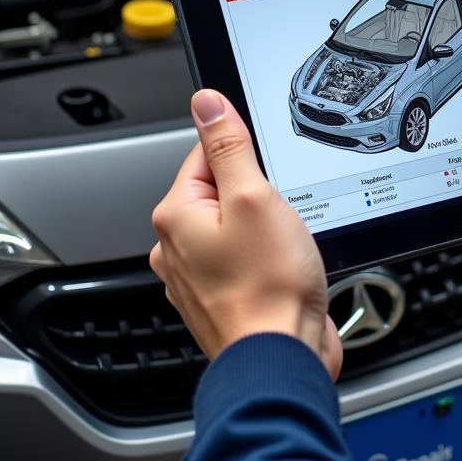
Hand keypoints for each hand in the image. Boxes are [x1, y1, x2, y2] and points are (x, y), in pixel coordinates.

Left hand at [150, 90, 341, 378]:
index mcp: (176, 215)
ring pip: (238, 226)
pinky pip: (247, 257)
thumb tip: (206, 102)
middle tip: (281, 214)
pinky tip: (285, 268)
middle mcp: (176, 247)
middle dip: (260, 196)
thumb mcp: (255, 196)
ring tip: (285, 247)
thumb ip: (229, 146)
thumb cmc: (268, 287)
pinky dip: (268, 257)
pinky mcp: (224, 296)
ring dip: (267, 228)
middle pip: (224, 190)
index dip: (246, 158)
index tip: (268, 175)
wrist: (281, 357)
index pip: (205, 154)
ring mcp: (198, 276)